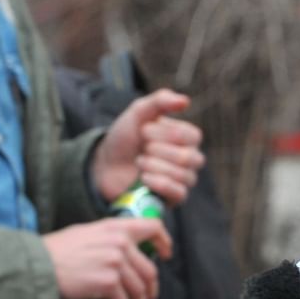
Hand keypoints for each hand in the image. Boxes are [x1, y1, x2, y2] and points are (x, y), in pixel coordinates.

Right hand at [43, 216, 173, 298]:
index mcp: (116, 227)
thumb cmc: (55, 253)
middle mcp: (120, 243)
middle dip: (148, 293)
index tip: (165, 256)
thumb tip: (129, 252)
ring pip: (140, 293)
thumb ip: (110, 239)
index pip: (153, 227)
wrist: (34, 266)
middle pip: (150, 272)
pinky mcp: (109, 282)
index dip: (164, 242)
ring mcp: (116, 262)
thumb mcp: (85, 234)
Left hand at [91, 89, 205, 203]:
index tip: (144, 130)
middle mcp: (190, 159)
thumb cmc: (126, 138)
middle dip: (159, 151)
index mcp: (186, 138)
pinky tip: (143, 178)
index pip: (192, 136)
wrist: (106, 164)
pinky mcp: (174, 198)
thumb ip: (160, 102)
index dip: (166, 134)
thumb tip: (185, 101)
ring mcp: (184, 179)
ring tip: (139, 162)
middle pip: (190, 157)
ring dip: (155, 166)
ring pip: (184, 175)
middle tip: (142, 148)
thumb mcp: (138, 113)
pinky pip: (179, 193)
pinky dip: (159, 183)